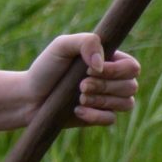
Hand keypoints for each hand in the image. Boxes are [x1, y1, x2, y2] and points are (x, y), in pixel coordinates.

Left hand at [24, 32, 139, 127]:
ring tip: (79, 98)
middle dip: (105, 86)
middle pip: (131, 86)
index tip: (88, 69)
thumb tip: (101, 64)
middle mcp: (114, 80)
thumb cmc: (46, 68)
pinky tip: (77, 110)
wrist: (29, 96)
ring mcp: (108, 99)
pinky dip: (95, 116)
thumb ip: (86, 42)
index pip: (132, 67)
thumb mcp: (62, 46)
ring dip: (102, 101)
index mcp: (111, 61)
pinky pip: (111, 119)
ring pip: (126, 103)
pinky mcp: (99, 116)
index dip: (115, 70)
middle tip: (81, 85)